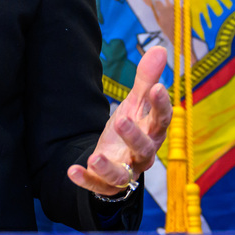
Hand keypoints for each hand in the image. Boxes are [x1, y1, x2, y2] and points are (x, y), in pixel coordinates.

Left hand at [69, 46, 172, 196]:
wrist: (116, 157)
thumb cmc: (132, 127)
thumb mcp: (136, 104)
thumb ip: (145, 80)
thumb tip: (161, 49)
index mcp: (153, 133)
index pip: (162, 120)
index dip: (162, 105)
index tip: (157, 88)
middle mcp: (143, 155)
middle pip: (145, 148)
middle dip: (134, 135)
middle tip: (122, 119)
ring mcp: (126, 171)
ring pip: (123, 174)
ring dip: (109, 167)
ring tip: (95, 157)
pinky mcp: (107, 184)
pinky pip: (97, 185)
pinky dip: (85, 179)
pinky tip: (72, 170)